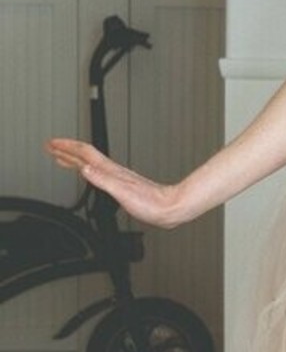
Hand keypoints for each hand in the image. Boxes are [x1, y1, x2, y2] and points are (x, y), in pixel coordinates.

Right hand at [45, 138, 187, 228]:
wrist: (169, 207)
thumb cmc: (151, 203)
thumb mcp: (123, 191)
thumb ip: (104, 180)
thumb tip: (85, 169)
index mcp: (111, 171)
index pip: (85, 153)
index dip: (67, 147)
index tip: (52, 144)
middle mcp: (113, 172)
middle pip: (85, 156)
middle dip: (66, 150)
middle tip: (50, 146)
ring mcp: (117, 177)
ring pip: (90, 163)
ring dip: (74, 158)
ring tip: (62, 157)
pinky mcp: (121, 185)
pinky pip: (98, 173)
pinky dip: (87, 170)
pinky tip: (87, 173)